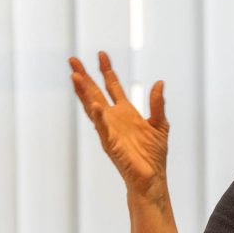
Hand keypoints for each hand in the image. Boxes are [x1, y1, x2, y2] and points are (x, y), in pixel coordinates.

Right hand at [69, 51, 168, 206]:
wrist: (151, 178)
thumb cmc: (153, 155)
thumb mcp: (160, 124)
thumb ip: (157, 104)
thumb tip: (159, 83)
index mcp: (125, 112)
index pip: (112, 86)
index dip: (106, 70)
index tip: (101, 54)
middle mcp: (113, 119)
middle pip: (95, 93)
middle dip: (85, 77)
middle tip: (73, 60)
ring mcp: (109, 130)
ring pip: (92, 107)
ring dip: (84, 92)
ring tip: (75, 76)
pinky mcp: (110, 144)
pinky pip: (102, 128)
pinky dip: (98, 116)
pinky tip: (94, 105)